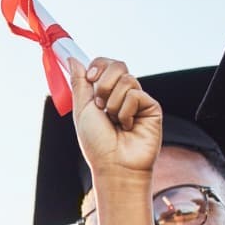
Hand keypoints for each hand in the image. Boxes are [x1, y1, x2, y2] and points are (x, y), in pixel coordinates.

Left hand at [71, 58, 161, 184]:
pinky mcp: (151, 106)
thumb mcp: (82, 110)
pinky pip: (136, 94)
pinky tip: (128, 126)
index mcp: (105, 94)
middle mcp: (122, 94)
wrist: (114, 164)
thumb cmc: (97, 143)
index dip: (98, 66)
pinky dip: (126, 112)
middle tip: (101, 106)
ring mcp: (138, 100)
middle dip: (104, 84)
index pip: (105, 64)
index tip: (91, 78)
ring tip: (115, 122)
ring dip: (113, 104)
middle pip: (118, 65)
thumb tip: (73, 60)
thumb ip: (79, 83)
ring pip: (126, 80)